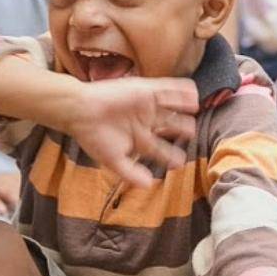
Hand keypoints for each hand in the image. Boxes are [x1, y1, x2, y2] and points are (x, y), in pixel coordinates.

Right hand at [66, 78, 198, 187]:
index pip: (160, 149)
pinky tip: (192, 95)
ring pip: (171, 107)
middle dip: (182, 129)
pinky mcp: (145, 90)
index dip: (171, 157)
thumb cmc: (93, 137)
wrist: (80, 112)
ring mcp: (146, 106)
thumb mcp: (113, 160)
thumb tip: (148, 186)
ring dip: (184, 109)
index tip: (180, 162)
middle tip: (191, 133)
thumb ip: (130, 174)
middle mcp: (145, 122)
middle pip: (170, 126)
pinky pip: (167, 89)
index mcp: (138, 139)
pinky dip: (180, 92)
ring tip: (196, 109)